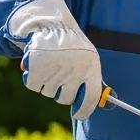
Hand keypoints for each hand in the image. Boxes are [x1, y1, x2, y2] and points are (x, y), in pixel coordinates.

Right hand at [6, 0, 101, 120]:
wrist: (51, 24)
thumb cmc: (72, 47)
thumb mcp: (88, 60)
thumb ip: (94, 82)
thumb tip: (106, 105)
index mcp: (91, 67)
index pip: (90, 98)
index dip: (84, 111)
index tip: (77, 116)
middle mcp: (74, 69)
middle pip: (65, 98)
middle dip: (61, 92)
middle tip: (59, 79)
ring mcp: (55, 68)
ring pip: (48, 92)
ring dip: (46, 83)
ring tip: (49, 66)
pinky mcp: (37, 67)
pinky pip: (34, 86)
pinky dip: (33, 79)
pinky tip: (36, 67)